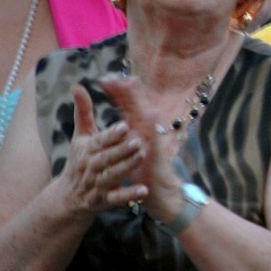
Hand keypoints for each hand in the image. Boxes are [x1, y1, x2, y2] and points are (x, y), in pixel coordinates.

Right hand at [59, 84, 146, 215]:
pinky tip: (144, 190)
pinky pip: (117, 198)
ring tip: (142, 157)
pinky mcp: (105, 200)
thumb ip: (83, 113)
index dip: (111, 135)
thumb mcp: (81, 137)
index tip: (124, 126)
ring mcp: (98, 184)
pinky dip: (129, 195)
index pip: (99, 141)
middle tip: (138, 140)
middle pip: (106, 158)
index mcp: (87, 150)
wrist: (69, 197)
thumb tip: (78, 86)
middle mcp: (91, 166)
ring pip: (111, 176)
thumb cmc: (80, 160)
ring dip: (126, 167)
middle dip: (121, 150)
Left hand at [98, 76, 183, 222]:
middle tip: (116, 76)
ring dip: (140, 101)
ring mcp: (156, 142)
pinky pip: (158, 138)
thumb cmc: (147, 173)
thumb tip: (117, 122)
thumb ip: (122, 136)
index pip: (128, 107)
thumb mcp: (132, 153)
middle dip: (128, 91)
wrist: (164, 195)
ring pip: (149, 116)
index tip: (106, 78)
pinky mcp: (161, 154)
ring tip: (130, 86)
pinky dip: (154, 125)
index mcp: (139, 132)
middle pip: (139, 106)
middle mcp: (148, 133)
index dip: (119, 93)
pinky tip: (150, 113)